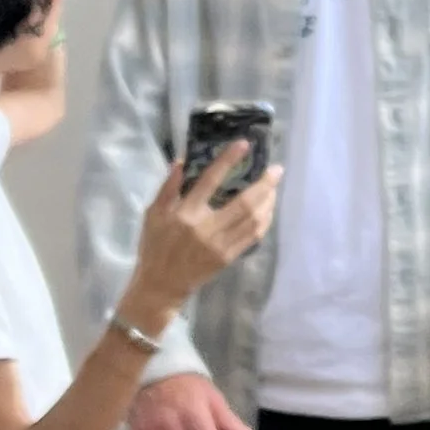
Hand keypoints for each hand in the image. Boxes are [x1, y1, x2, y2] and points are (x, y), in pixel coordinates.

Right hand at [122, 145, 282, 330]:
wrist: (160, 286)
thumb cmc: (154, 246)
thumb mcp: (152, 214)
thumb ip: (168, 187)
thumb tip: (182, 161)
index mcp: (185, 213)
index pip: (210, 180)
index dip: (228, 160)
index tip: (244, 144)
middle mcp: (206, 228)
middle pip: (244, 202)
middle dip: (265, 184)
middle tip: (276, 170)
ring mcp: (220, 244)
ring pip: (254, 220)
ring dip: (268, 201)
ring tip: (274, 187)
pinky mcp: (228, 257)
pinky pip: (253, 237)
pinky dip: (265, 221)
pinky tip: (267, 209)